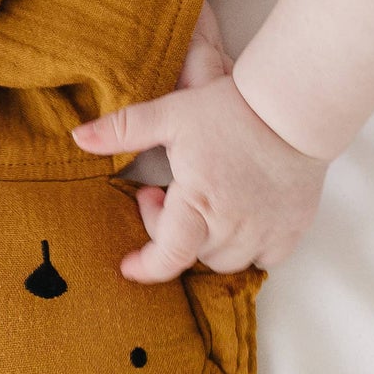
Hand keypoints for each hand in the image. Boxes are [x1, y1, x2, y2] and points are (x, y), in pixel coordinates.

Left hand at [71, 27, 327, 278]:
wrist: (296, 106)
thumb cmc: (231, 109)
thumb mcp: (171, 113)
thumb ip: (123, 128)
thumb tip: (77, 137)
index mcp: (201, 202)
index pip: (170, 256)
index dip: (146, 267)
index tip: (129, 266)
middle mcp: (235, 225)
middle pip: (194, 255)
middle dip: (172, 232)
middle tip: (166, 195)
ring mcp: (268, 231)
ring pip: (228, 260)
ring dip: (207, 242)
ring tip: (202, 204)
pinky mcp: (294, 228)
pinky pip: (266, 259)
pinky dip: (248, 248)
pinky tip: (239, 218)